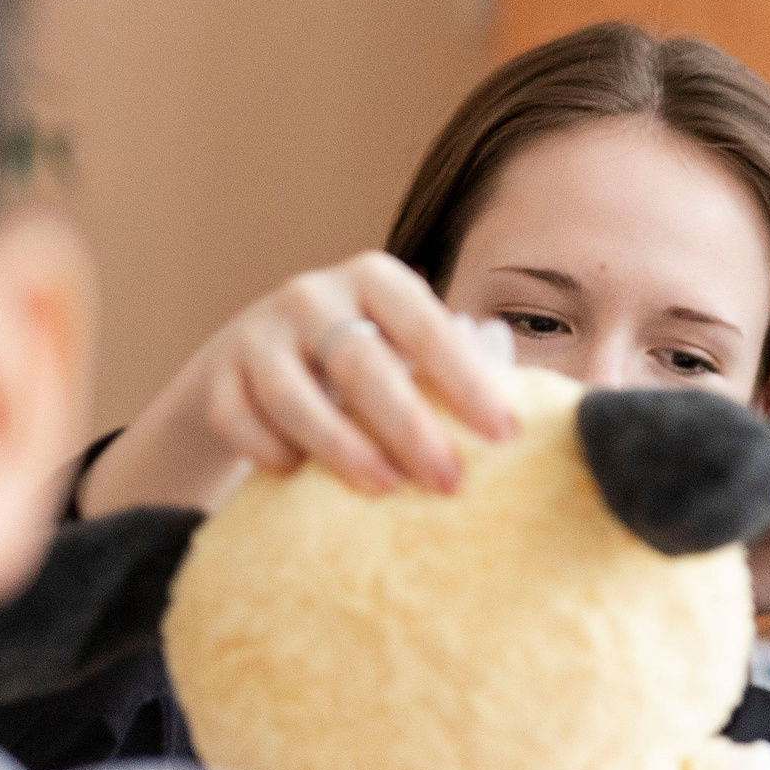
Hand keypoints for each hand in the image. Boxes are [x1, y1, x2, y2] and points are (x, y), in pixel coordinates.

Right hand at [78, 251, 515, 515]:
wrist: (265, 356)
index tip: (505, 435)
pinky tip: (298, 478)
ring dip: (340, 446)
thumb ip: (465, 365)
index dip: (466, 382)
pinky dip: (266, 450)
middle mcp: (313, 295)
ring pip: (291, 393)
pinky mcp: (217, 377)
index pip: (427, 327)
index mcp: (378, 280)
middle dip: (407, 426)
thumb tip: (552, 410)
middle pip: (360, 363)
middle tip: (447, 481)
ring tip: (383, 489)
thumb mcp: (413, 348)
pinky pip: (237, 419)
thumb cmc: (374, 360)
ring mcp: (258, 334)